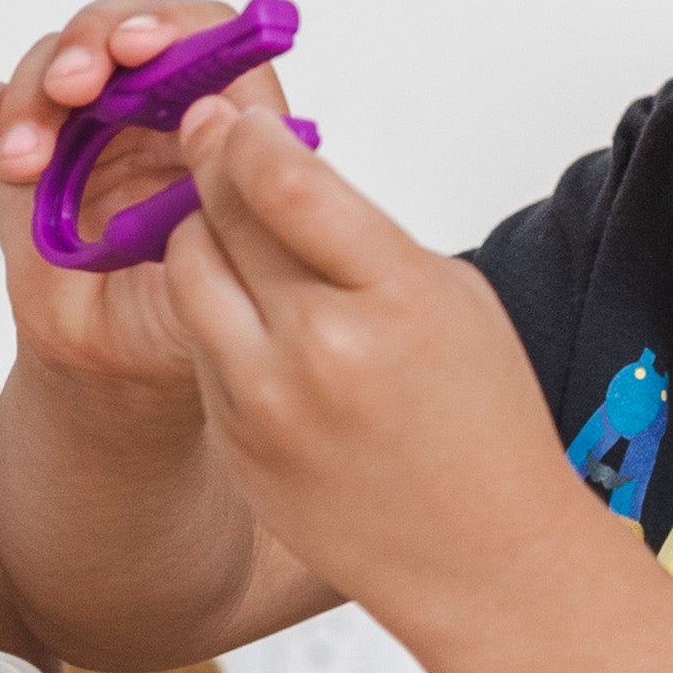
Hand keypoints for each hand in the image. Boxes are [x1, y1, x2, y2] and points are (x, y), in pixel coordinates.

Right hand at [0, 0, 294, 396]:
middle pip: (124, 22)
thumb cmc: (179, 313)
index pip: (204, 36)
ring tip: (23, 163)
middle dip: (92, 40)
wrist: (110, 362)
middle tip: (73, 87)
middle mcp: (153, 103)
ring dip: (32, 99)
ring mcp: (86, 119)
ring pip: (52, 60)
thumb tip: (219, 130)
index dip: (174, 25)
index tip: (141, 46)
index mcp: (215, 120)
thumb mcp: (218, 272)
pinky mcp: (26, 142)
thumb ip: (226, 203)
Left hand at [153, 96, 566, 629]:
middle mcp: (318, 349)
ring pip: (187, 275)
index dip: (243, 132)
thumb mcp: (449, 297)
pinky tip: (256, 319)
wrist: (484, 560)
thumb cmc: (484, 421)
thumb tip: (269, 166)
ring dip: (200, 238)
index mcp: (392, 297)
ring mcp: (266, 403)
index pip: (281, 178)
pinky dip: (218, 317)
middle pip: (220, 215)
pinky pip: (200, 346)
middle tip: (208, 139)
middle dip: (211, 167)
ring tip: (232, 231)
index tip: (233, 113)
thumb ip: (359, 234)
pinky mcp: (234, 443)